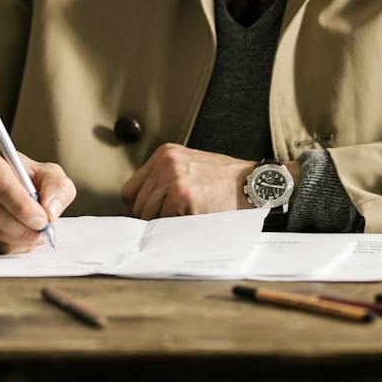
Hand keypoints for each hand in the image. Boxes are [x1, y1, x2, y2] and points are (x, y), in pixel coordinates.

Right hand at [0, 138, 76, 251]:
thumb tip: (50, 210)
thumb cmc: (22, 178)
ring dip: (12, 239)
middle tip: (40, 235)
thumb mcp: (46, 174)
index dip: (21, 205)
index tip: (42, 220)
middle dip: (20, 227)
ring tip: (31, 236)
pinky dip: (0, 246)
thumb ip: (57, 187)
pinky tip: (14, 239)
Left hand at [119, 143, 254, 218]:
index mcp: (165, 154)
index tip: (144, 218)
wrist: (250, 183)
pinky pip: (164, 221)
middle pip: (138, 203)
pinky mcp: (181, 194)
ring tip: (181, 220)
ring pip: (148, 214)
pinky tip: (190, 220)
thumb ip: (165, 179)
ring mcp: (172, 178)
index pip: (131, 188)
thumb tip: (142, 207)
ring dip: (162, 224)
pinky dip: (174, 227)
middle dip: (149, 219)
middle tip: (166, 226)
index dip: (136, 208)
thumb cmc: (224, 180)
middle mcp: (166, 162)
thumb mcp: (190, 167)